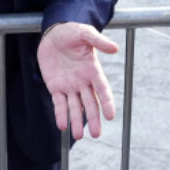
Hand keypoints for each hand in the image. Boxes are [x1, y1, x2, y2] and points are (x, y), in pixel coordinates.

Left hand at [37, 22, 117, 138]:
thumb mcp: (85, 33)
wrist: (53, 34)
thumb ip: (98, 41)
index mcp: (93, 71)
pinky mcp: (56, 87)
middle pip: (90, 104)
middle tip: (97, 134)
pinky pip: (59, 103)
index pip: (102, 90)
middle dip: (93, 119)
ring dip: (77, 121)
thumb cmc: (72, 32)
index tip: (111, 116)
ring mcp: (70, 86)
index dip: (107, 103)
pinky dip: (60, 114)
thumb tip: (115, 48)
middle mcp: (83, 82)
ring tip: (79, 136)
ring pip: (75, 107)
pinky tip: (62, 126)